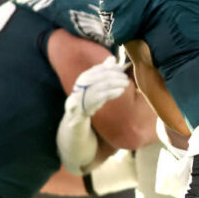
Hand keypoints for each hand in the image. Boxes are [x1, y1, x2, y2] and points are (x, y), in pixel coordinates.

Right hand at [58, 56, 128, 174]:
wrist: (73, 137)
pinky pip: (89, 105)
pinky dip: (104, 96)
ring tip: (125, 85)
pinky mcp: (76, 119)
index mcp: (79, 87)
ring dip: (110, 85)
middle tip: (125, 77)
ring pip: (91, 91)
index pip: (92, 72)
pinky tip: (118, 93)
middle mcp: (74, 95)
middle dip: (109, 76)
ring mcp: (73, 107)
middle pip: (91, 79)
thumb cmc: (88, 112)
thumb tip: (112, 60)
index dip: (106, 68)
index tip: (120, 67)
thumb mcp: (97, 94)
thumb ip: (104, 77)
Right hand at [69, 56, 129, 116]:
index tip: (122, 68)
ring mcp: (90, 90)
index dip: (114, 67)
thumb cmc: (88, 92)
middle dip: (118, 75)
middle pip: (106, 74)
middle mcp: (86, 81)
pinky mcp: (94, 99)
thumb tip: (113, 58)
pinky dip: (116, 91)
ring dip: (119, 82)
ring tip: (126, 83)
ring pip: (108, 83)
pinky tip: (121, 90)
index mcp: (86, 75)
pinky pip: (107, 93)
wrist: (78, 108)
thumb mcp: (93, 79)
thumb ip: (103, 69)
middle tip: (126, 77)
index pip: (102, 67)